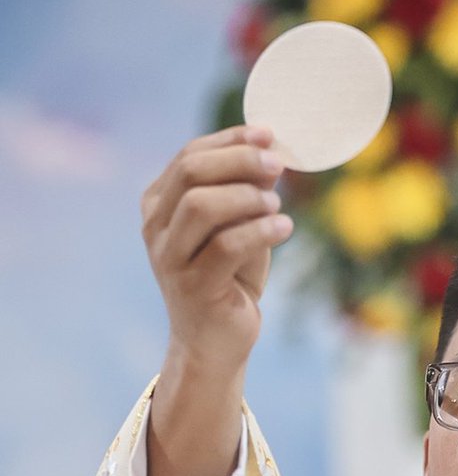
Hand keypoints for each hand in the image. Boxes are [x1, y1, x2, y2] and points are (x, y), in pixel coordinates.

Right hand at [141, 125, 291, 372]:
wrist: (216, 339)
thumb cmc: (230, 276)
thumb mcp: (240, 224)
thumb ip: (248, 190)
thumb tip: (271, 155)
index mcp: (160, 204)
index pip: (189, 155)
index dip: (231, 140)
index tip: (268, 135)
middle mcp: (155, 227)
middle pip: (192, 173)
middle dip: (240, 161)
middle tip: (278, 166)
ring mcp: (170, 258)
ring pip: (202, 205)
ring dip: (248, 197)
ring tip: (276, 208)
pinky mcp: (193, 287)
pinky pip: (226, 246)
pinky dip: (260, 231)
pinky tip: (284, 229)